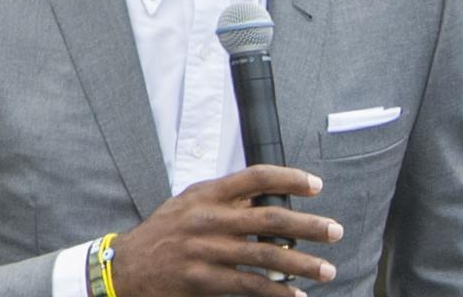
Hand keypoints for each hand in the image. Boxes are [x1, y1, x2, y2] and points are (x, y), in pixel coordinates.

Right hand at [108, 164, 342, 296]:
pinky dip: (276, 291)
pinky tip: (295, 295)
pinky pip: (248, 285)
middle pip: (268, 219)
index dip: (288, 178)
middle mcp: (208, 219)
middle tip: (335, 230)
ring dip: (301, 264)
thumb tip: (265, 196)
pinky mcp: (204, 280)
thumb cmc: (164, 233)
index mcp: (207, 194)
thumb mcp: (188, 203)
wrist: (127, 268)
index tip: (316, 185)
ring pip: (264, 256)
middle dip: (308, 225)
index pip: (255, 177)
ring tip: (326, 269)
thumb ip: (223, 198)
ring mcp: (206, 251)